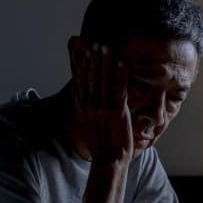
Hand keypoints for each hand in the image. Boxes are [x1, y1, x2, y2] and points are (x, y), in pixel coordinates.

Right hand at [68, 37, 132, 162]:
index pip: (79, 79)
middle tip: (95, 42)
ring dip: (105, 62)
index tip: (80, 47)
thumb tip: (85, 93)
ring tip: (107, 48)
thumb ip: (87, 105)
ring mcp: (103, 109)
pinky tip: (123, 63)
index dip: (79, 62)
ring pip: (103, 81)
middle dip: (92, 58)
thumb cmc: (101, 141)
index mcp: (82, 106)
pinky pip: (119, 90)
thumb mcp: (88, 121)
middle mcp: (90, 106)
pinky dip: (120, 75)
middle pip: (90, 77)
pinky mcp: (117, 113)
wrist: (107, 159)